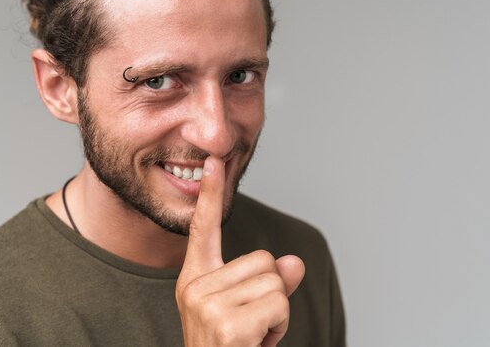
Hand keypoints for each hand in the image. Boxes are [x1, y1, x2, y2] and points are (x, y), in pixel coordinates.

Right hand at [176, 156, 305, 346]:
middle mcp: (194, 289)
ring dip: (276, 314)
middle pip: (264, 261)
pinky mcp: (228, 326)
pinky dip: (279, 327)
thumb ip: (270, 283)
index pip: (203, 230)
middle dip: (270, 295)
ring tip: (252, 337)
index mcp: (195, 280)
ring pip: (275, 282)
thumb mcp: (248, 313)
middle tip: (250, 327)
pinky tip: (256, 345)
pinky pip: (279, 304)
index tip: (215, 161)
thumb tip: (295, 263)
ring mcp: (208, 306)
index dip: (212, 195)